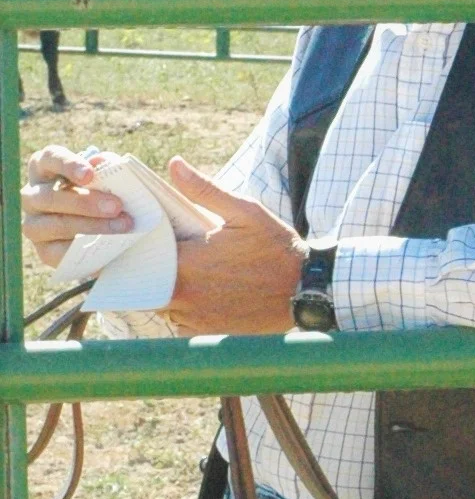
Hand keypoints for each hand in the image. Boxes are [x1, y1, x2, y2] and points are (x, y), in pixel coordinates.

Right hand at [21, 146, 131, 267]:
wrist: (106, 232)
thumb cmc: (103, 193)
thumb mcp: (106, 178)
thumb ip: (106, 168)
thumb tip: (102, 162)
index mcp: (45, 168)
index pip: (50, 158)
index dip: (68, 165)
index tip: (90, 174)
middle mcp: (32, 195)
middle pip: (50, 197)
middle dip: (86, 202)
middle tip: (117, 206)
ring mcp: (34, 224)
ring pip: (57, 224)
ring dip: (92, 225)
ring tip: (122, 225)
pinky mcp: (45, 250)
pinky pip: (61, 251)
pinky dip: (86, 246)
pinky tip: (108, 244)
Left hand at [163, 157, 304, 336]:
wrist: (306, 290)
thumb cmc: (277, 248)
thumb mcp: (245, 212)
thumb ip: (204, 190)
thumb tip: (175, 164)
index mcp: (186, 263)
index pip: (145, 254)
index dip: (149, 245)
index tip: (161, 238)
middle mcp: (184, 295)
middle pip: (149, 282)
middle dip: (159, 268)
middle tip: (183, 256)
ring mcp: (194, 318)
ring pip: (164, 304)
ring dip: (172, 290)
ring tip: (199, 275)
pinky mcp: (207, 334)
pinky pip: (181, 323)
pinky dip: (187, 310)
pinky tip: (209, 295)